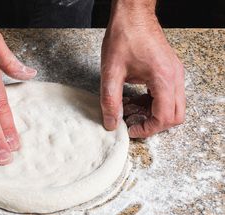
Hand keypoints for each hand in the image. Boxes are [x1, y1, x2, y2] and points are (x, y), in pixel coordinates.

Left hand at [100, 0, 184, 137]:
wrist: (132, 14)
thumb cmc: (124, 36)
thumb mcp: (111, 72)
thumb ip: (110, 100)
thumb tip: (111, 123)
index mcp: (163, 78)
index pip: (164, 117)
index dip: (147, 129)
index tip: (130, 129)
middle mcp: (174, 77)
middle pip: (175, 115)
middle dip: (153, 124)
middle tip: (133, 122)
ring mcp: (175, 73)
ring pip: (173, 106)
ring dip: (153, 113)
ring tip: (130, 108)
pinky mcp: (170, 70)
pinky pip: (168, 95)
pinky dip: (154, 102)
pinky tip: (135, 98)